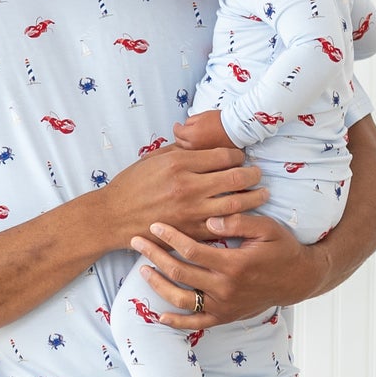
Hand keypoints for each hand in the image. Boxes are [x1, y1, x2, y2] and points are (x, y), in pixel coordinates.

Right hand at [100, 139, 267, 244]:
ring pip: (236, 203)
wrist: (112, 217)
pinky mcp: (191, 233)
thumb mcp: (153, 159)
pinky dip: (238, 220)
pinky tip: (245, 216)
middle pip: (236, 177)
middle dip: (253, 174)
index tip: (241, 159)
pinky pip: (223, 226)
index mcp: (179, 163)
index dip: (238, 156)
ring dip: (254, 198)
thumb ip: (180, 151)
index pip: (224, 156)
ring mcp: (191, 211)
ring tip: (262, 194)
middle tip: (258, 174)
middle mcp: (188, 186)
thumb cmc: (131, 186)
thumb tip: (204, 143)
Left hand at [128, 212, 331, 328]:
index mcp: (234, 264)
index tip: (155, 224)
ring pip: (181, 300)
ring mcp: (223, 306)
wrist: (297, 280)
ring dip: (158, 286)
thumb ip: (239, 221)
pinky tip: (159, 315)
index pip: (192, 250)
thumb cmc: (282, 249)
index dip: (170, 236)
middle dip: (155, 256)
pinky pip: (196, 323)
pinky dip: (176, 322)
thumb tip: (209, 218)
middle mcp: (225, 289)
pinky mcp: (224, 317)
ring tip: (143, 270)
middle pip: (180, 273)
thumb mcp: (267, 228)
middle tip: (137, 241)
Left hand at [172, 111, 230, 150]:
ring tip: (190, 137)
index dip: (176, 127)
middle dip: (179, 135)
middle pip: (179, 142)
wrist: (235, 129)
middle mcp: (195, 146)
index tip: (177, 125)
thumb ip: (189, 121)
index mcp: (192, 135)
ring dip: (186, 143)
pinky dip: (194, 149)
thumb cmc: (222, 121)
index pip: (176, 132)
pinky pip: (196, 153)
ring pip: (186, 150)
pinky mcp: (207, 157)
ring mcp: (200, 153)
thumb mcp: (202, 115)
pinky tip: (198, 144)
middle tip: (181, 131)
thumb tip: (185, 126)